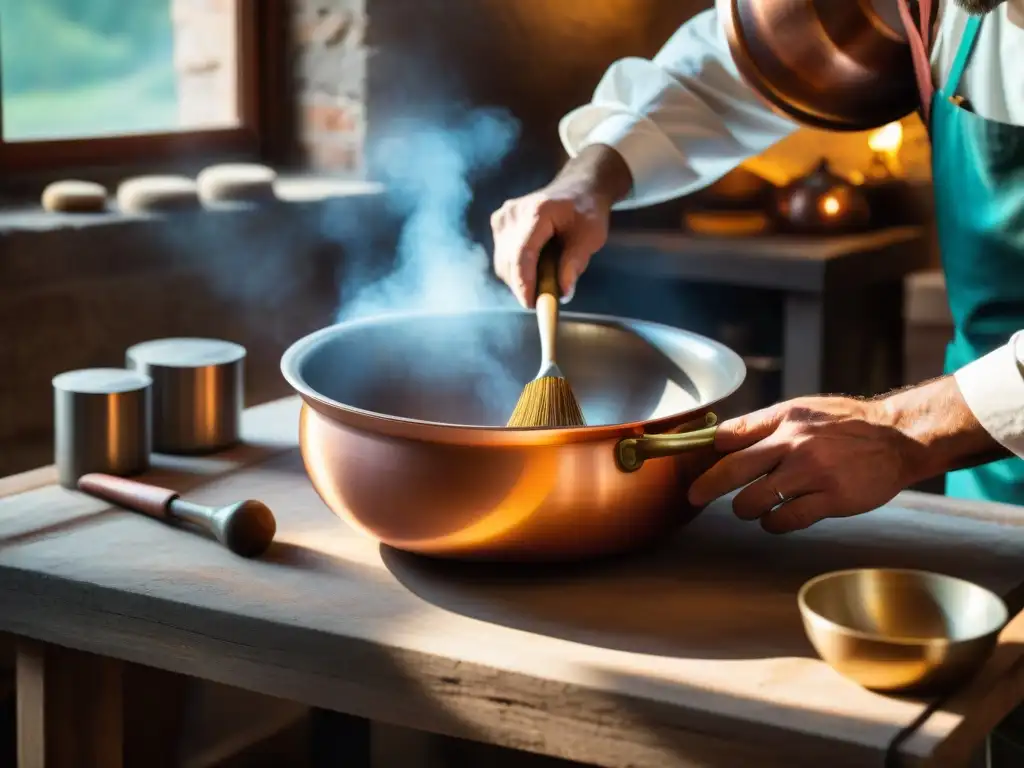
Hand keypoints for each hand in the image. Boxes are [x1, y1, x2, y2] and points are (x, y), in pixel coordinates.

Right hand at [490, 144, 631, 307]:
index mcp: (537, 212)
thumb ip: (575, 263)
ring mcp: (502, 218)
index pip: (522, 255)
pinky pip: (503, 258)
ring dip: (520, 280)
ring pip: (503, 263)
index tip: (532, 304)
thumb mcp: (591, 236)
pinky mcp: (499, 224)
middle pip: (509, 262)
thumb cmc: (587, 210)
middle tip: (546, 299)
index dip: (524, 283)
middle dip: (525, 286)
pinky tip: (535, 269)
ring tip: (545, 280)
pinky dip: (517, 271)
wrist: (578, 187)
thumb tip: (563, 293)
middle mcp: (513, 213)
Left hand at [686, 396, 922, 533]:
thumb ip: (764, 425)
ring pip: (755, 500)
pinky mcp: (832, 499)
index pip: (730, 434)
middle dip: (707, 487)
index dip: (706, 451)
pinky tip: (775, 519)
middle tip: (694, 497)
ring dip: (745, 509)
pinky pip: (787, 519)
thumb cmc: (845, 425)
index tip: (693, 464)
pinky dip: (774, 523)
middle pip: (733, 469)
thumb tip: (722, 439)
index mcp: (784, 418)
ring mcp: (813, 472)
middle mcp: (794, 443)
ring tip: (750, 508)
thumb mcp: (803, 410)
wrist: (898, 438)